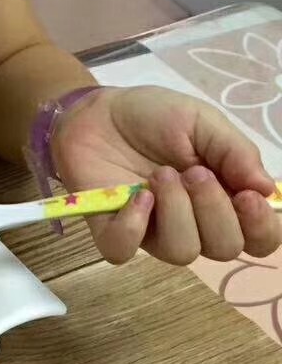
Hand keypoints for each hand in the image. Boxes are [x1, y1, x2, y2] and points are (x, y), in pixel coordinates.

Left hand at [51, 86, 280, 265]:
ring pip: (181, 252)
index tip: (248, 197)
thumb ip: (236, 153)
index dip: (261, 228)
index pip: (258, 238)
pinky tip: (137, 197)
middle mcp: (194, 222)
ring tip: (160, 174)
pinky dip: (133, 226)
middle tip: (194, 172)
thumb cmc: (154, 117)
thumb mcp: (203, 121)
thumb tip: (267, 189)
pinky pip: (125, 251)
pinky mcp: (112, 230)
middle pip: (224, 249)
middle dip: (214, 211)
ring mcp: (152, 231)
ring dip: (176, 211)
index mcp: (224, 198)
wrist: (98, 111)